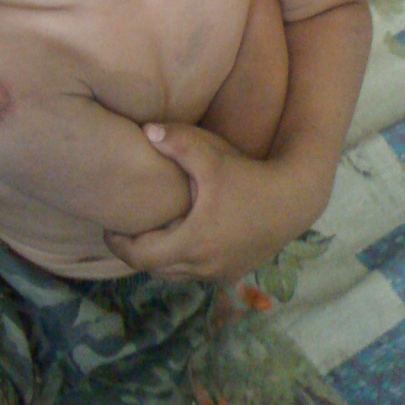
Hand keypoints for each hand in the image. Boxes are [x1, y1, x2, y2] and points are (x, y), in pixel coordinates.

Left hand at [105, 123, 305, 282]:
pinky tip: (181, 238)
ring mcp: (221, 273)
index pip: (141, 256)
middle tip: (123, 232)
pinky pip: (196, 273)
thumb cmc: (249, 176)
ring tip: (149, 235)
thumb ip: (177, 142)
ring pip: (175, 274)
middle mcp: (204, 265)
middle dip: (136, 252)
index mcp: (192, 243)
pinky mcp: (234, 272)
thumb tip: (145, 130)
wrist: (295, 198)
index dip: (119, 245)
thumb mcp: (211, 156)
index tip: (108, 230)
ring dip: (159, 258)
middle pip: (155, 269)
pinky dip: (182, 261)